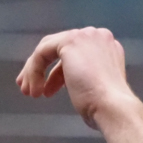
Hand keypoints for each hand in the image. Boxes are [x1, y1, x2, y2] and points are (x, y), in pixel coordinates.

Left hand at [17, 27, 132, 128]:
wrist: (113, 107)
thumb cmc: (106, 105)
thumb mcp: (96, 85)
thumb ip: (84, 74)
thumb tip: (64, 78)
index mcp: (107, 46)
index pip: (74, 53)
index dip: (57, 71)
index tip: (46, 88)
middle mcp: (97, 36)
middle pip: (59, 48)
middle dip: (41, 68)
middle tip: (30, 88)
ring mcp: (84, 36)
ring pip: (47, 49)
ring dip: (34, 72)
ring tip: (29, 92)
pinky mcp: (70, 42)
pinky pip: (42, 54)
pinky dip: (34, 71)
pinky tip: (35, 90)